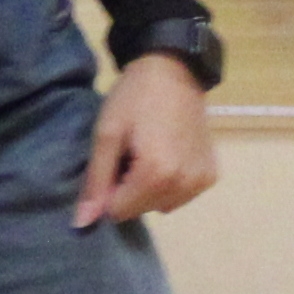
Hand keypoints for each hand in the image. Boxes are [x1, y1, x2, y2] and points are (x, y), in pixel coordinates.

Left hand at [77, 52, 218, 230]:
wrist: (174, 69)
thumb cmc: (134, 97)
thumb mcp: (107, 134)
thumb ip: (96, 181)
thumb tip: (82, 224)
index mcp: (157, 175)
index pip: (119, 211)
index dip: (109, 190)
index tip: (115, 160)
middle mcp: (184, 184)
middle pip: (141, 210)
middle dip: (129, 189)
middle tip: (132, 153)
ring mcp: (201, 181)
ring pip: (161, 206)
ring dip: (150, 188)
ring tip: (150, 152)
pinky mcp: (211, 175)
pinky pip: (181, 195)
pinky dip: (171, 183)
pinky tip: (169, 155)